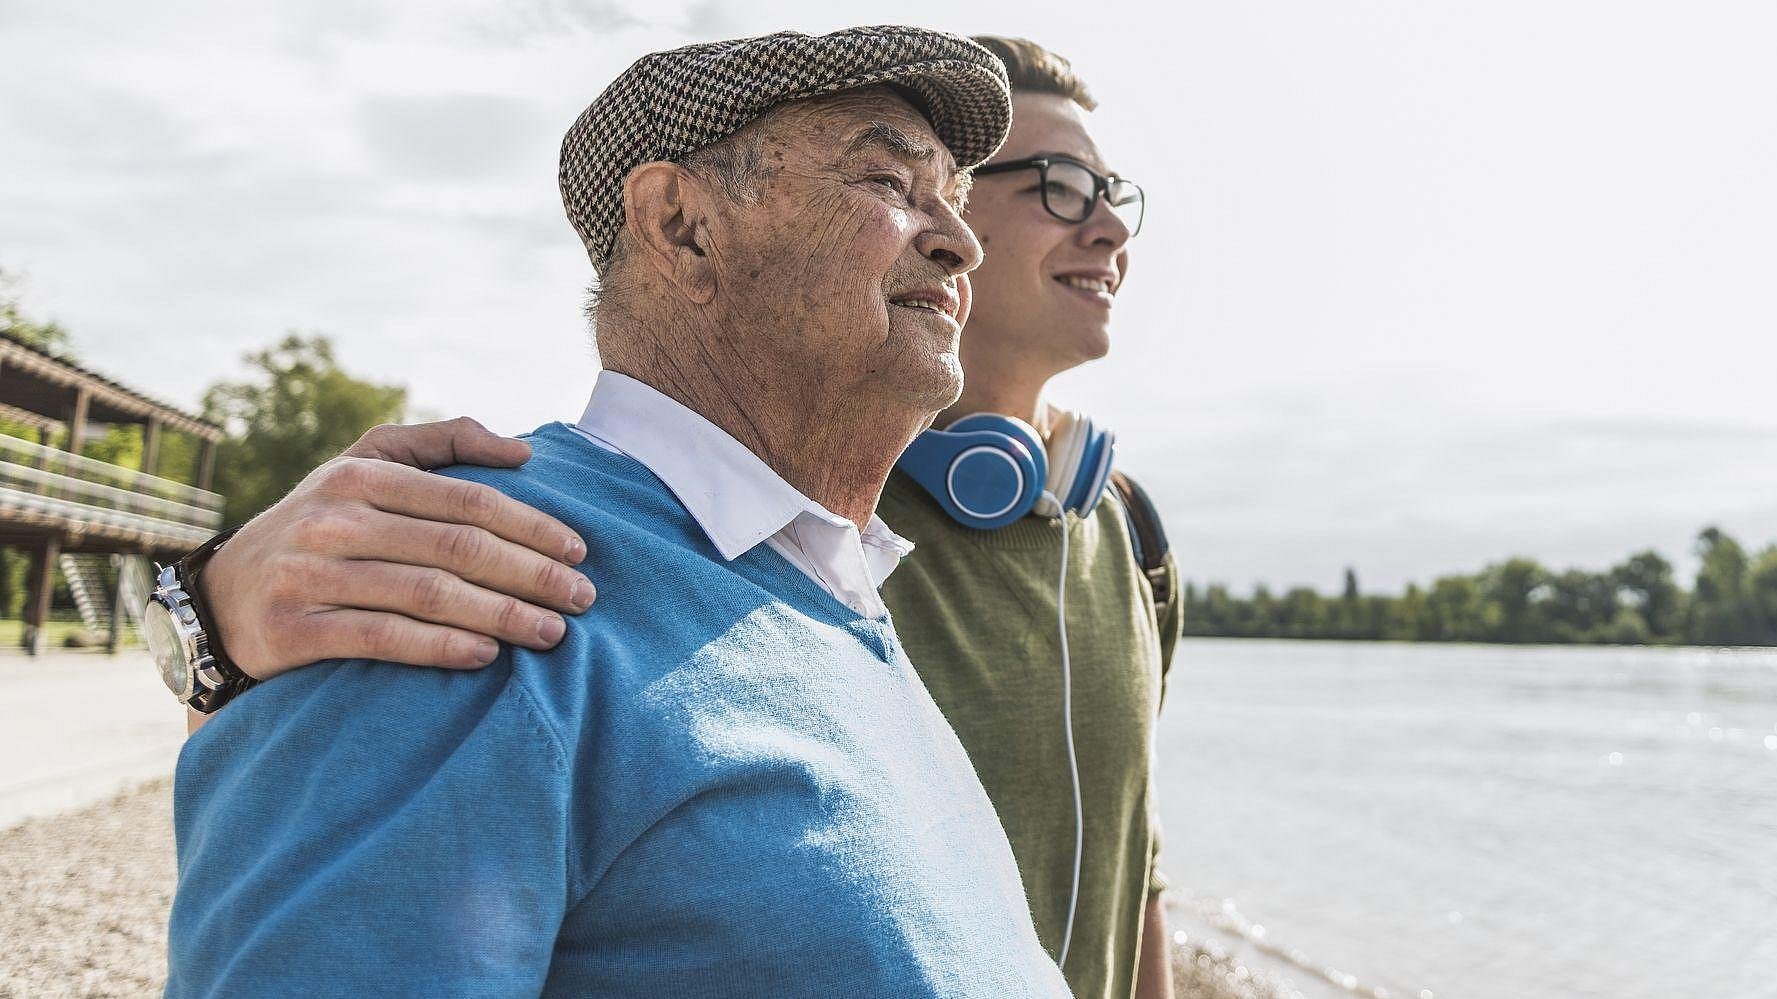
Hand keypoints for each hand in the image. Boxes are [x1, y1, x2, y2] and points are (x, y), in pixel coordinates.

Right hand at [199, 418, 593, 677]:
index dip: (530, 526)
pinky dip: (441, 647)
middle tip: (582, 598)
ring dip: (502, 615)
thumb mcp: (365, 465)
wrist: (221, 597)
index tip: (580, 551)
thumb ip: (442, 443)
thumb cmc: (320, 527)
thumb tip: (521, 451)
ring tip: (553, 633)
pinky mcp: (295, 630)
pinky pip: (383, 639)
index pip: (466, 499)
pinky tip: (487, 655)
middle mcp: (334, 519)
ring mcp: (311, 574)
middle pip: (457, 548)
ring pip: (428, 595)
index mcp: (361, 474)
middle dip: (531, 574)